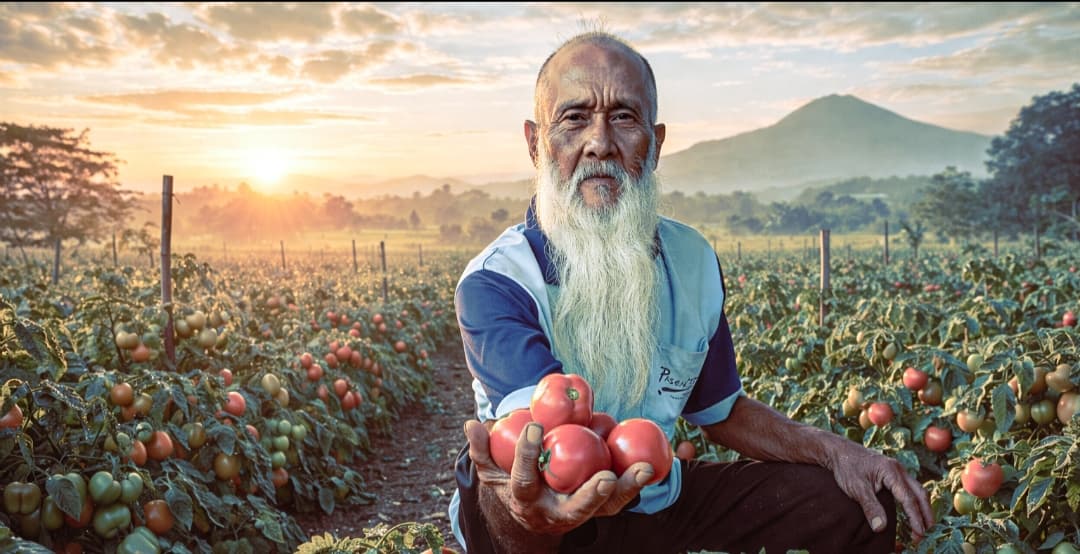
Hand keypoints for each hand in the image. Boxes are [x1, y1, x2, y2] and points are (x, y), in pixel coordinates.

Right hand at [465, 419, 652, 535]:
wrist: (530, 514)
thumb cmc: (510, 483)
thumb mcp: (492, 470)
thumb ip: (482, 449)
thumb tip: (471, 425)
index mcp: (526, 501)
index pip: (524, 480)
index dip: (528, 455)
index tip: (535, 427)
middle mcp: (555, 513)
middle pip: (576, 510)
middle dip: (591, 496)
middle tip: (605, 476)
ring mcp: (580, 513)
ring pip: (606, 508)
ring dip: (626, 490)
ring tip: (643, 469)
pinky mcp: (599, 508)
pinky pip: (620, 497)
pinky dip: (635, 483)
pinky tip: (652, 463)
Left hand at [827, 441, 934, 542]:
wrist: (838, 450)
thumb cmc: (846, 467)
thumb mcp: (856, 488)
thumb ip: (870, 507)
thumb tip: (881, 528)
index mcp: (891, 471)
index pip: (908, 498)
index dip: (915, 517)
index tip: (919, 534)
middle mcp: (898, 469)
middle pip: (920, 493)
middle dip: (925, 514)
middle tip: (925, 533)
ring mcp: (897, 470)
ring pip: (917, 490)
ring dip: (922, 507)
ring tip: (924, 526)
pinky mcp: (892, 472)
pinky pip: (909, 487)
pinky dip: (914, 501)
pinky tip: (912, 511)